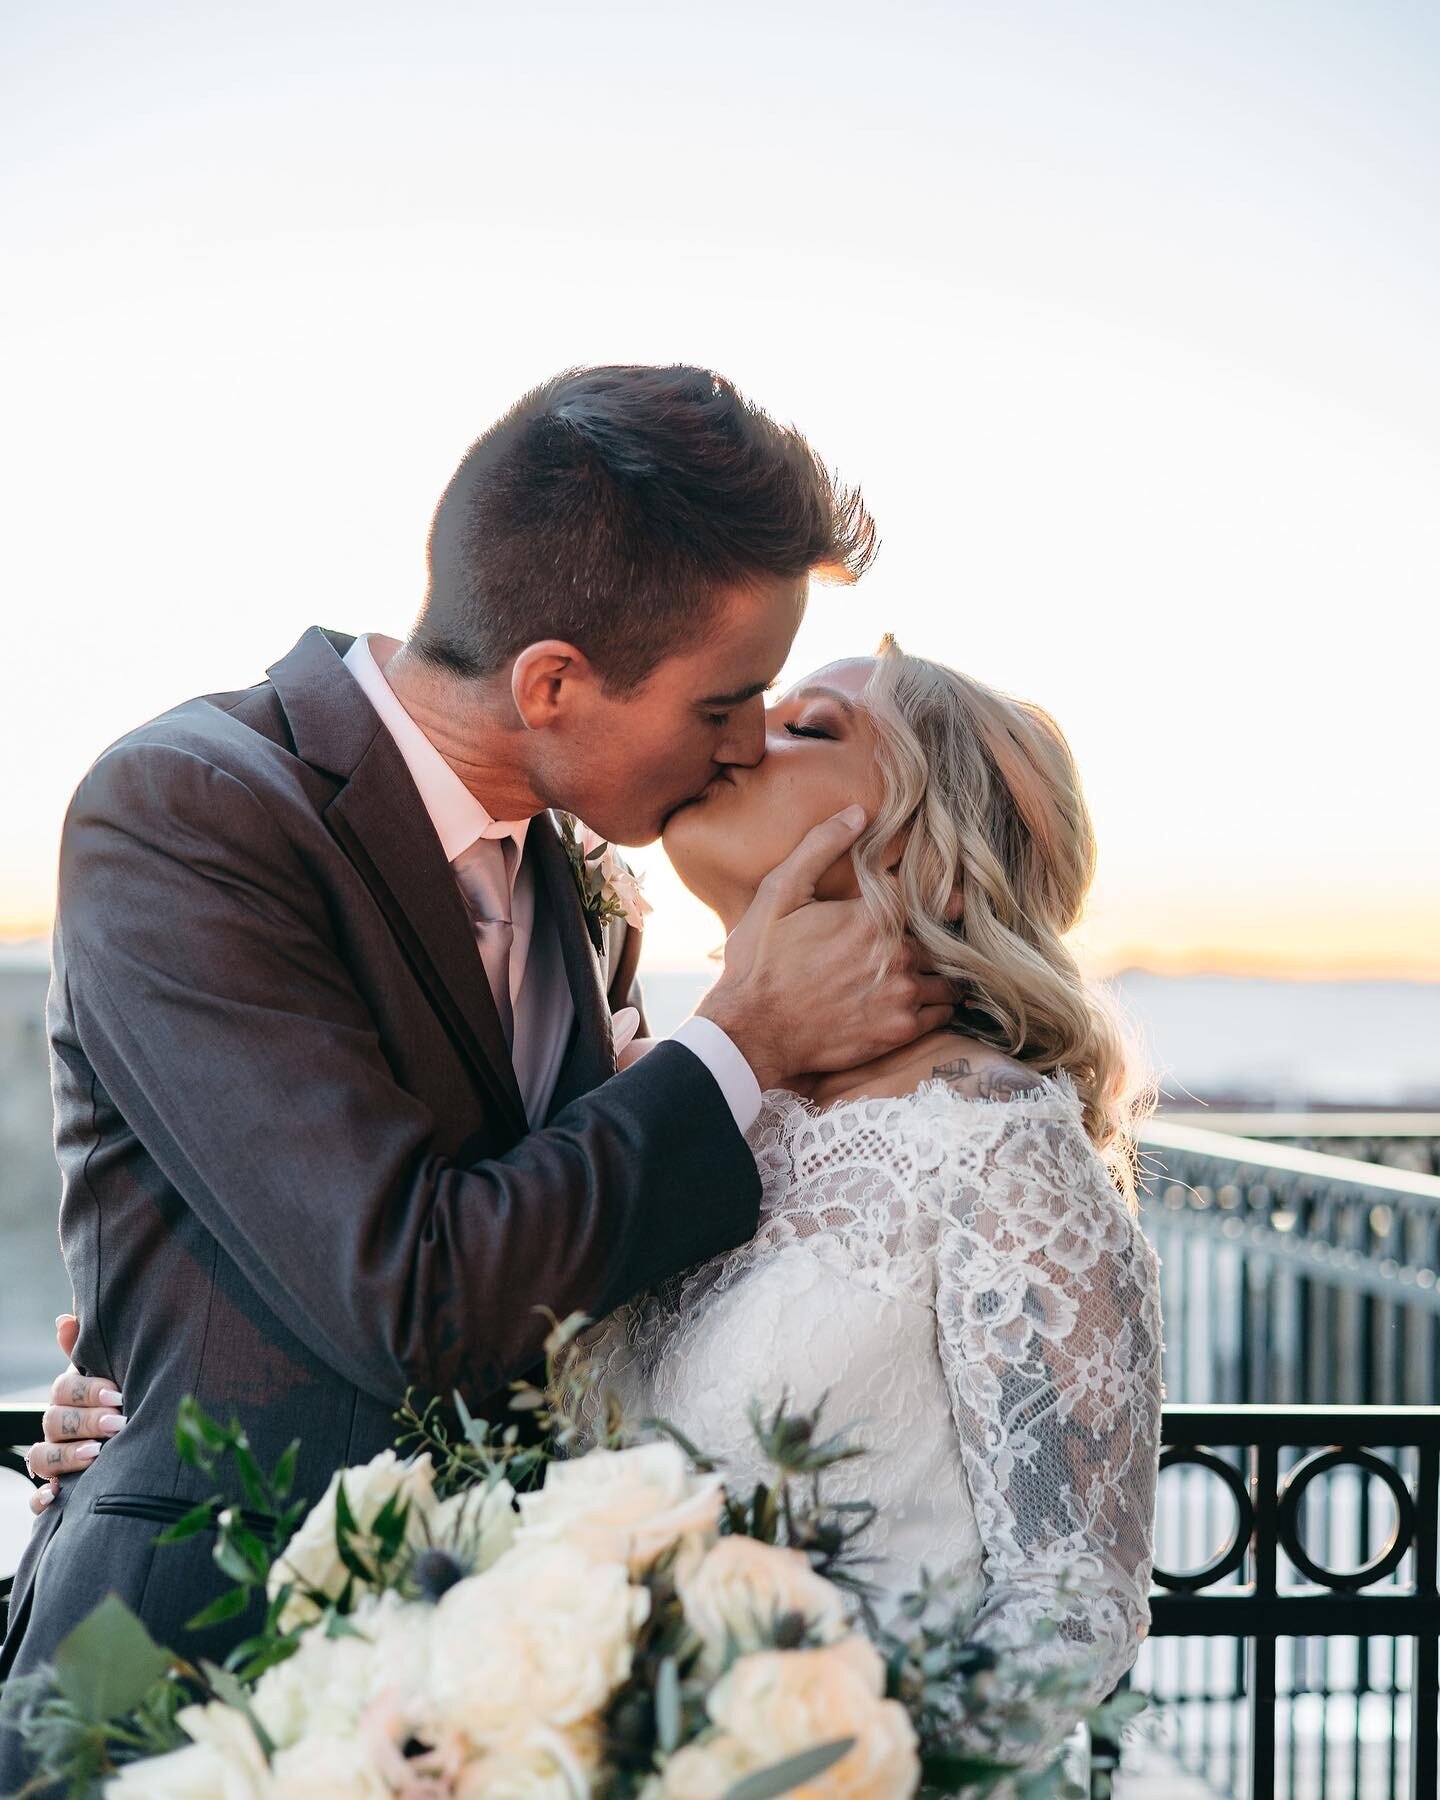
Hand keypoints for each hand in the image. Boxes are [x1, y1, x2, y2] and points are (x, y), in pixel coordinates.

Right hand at [26, 1314, 124, 1515]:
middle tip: (117, 1423)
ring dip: (66, 1456)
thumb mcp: (113, 1375)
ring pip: (41, 1456)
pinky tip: (55, 1495)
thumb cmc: (124, 1401)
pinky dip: (40, 1498)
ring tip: (98, 1454)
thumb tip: (64, 1319)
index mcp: (70, 1397)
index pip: (64, 1390)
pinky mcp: (54, 1492)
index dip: (88, 1391)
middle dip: (85, 1422)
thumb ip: (88, 1349)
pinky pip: (34, 1499)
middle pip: (54, 1422)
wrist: (138, 1443)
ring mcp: (53, 1459)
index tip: (119, 1395)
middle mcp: (57, 1427)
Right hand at [697, 807, 953, 1091]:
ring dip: (940, 971)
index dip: (931, 893)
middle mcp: (897, 954)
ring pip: (948, 975)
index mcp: (872, 916)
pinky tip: (919, 999)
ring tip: (923, 970)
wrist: (751, 1032)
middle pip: (942, 936)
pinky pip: (942, 1013)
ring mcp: (902, 995)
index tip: (937, 899)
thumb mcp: (778, 892)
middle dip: (932, 936)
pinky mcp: (899, 1031)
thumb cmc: (760, 961)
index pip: (927, 893)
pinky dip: (938, 1005)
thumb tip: (859, 814)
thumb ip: (820, 847)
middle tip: (920, 939)